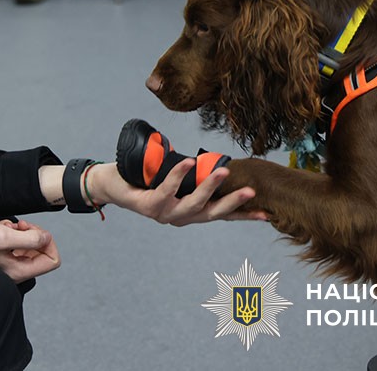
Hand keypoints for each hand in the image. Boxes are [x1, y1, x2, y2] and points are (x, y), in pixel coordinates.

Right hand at [0, 212, 59, 283]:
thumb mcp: (3, 236)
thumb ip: (30, 239)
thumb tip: (46, 239)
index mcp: (16, 271)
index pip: (51, 261)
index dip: (48, 242)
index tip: (33, 231)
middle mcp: (12, 270)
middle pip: (41, 253)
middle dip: (34, 235)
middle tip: (19, 226)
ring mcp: (4, 262)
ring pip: (28, 246)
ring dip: (21, 231)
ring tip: (7, 226)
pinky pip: (15, 242)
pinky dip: (11, 231)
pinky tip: (0, 227)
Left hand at [90, 161, 264, 225]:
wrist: (110, 184)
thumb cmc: (143, 180)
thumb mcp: (173, 178)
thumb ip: (191, 175)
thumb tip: (212, 158)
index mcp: (188, 212)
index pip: (220, 215)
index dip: (243, 216)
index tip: (267, 214)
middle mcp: (179, 217)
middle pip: (212, 214)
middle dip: (234, 204)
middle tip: (253, 192)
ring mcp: (164, 214)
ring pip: (193, 204)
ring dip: (209, 187)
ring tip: (223, 172)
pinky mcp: (148, 206)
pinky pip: (167, 190)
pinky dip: (178, 175)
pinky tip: (188, 162)